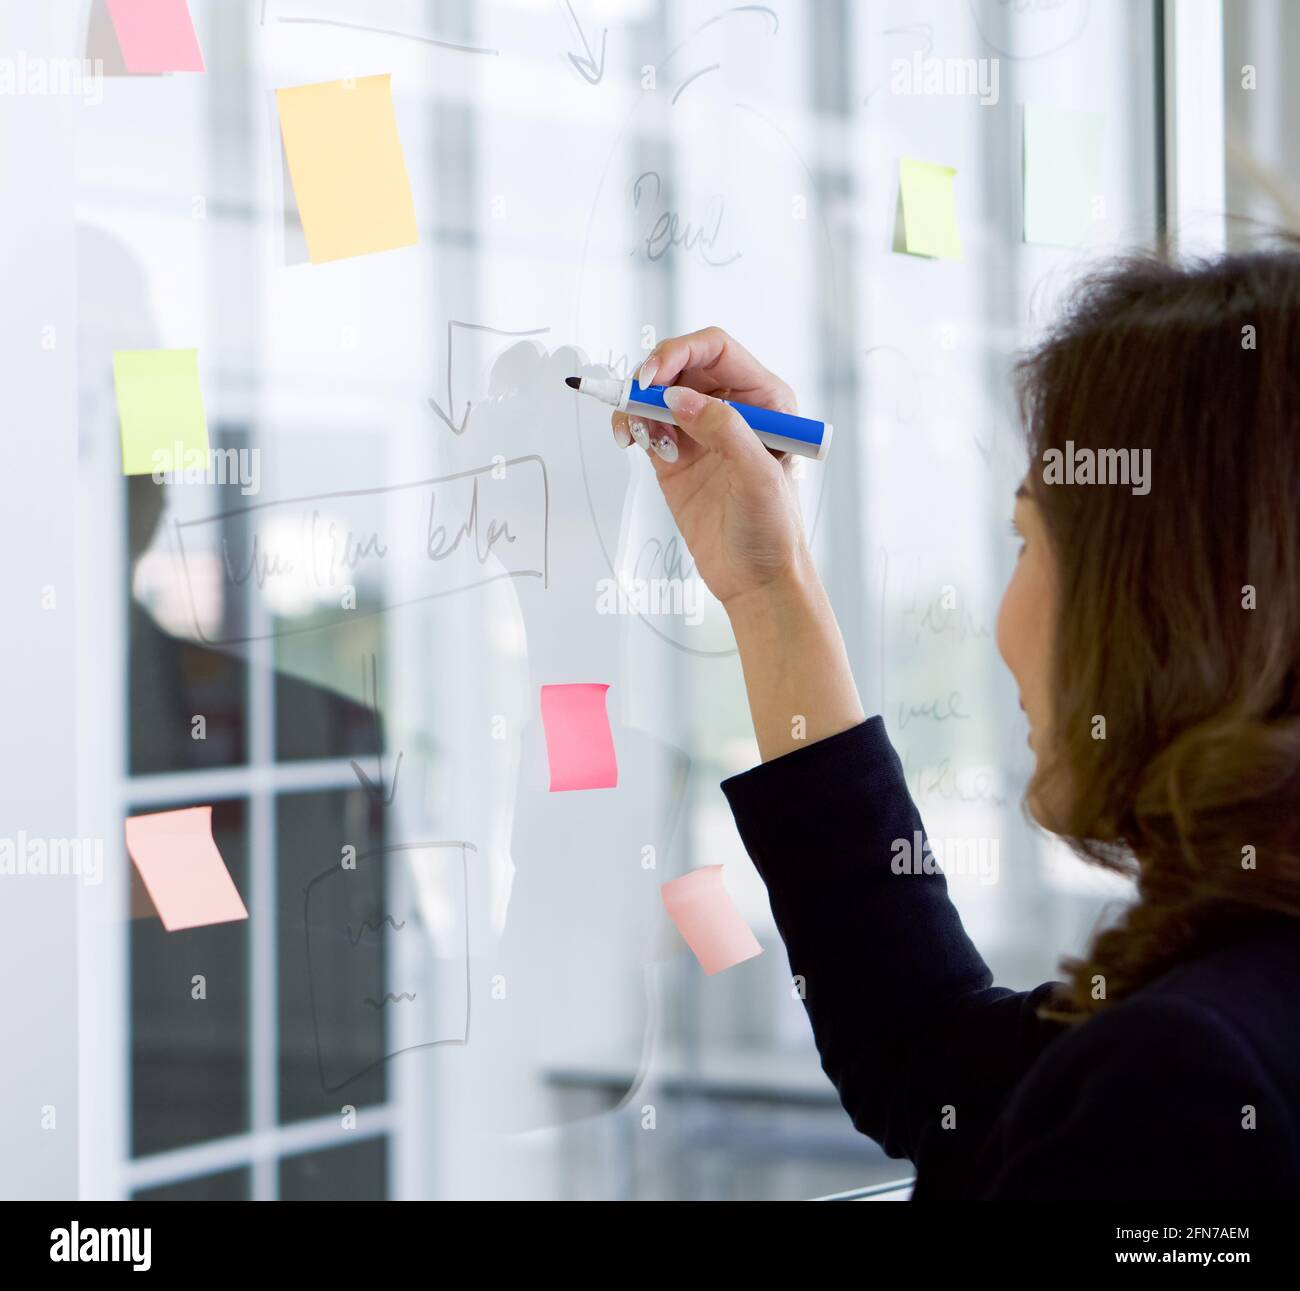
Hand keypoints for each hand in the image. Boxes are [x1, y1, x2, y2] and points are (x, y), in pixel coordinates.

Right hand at [611, 327, 806, 608]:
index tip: (651, 378)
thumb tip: (679, 397)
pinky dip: (630, 424)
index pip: (716, 349)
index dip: (679, 352)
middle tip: (630, 402)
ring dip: (635, 403)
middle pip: (681, 364)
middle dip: (650, 376)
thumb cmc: (772, 531)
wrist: (756, 580)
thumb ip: (723, 431)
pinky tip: (632, 442)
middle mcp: (733, 407)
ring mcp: (702, 430)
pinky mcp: (676, 455)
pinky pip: (645, 423)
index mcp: (765, 400)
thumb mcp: (757, 478)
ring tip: (632, 433)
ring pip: (657, 392)